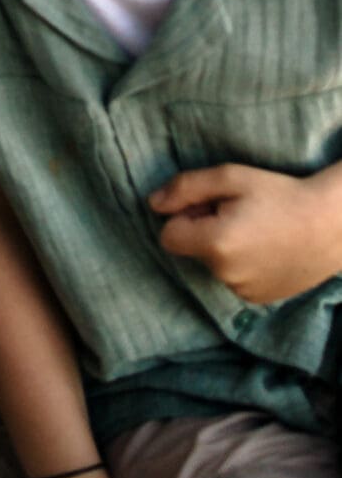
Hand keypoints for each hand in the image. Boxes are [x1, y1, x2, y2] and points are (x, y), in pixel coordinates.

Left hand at [150, 162, 341, 302]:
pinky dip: (240, 265)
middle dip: (204, 230)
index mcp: (215, 244)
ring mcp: (242, 292)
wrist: (329, 226)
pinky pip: (232, 279)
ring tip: (256, 230)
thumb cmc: (279, 194)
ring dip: (222, 248)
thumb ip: (185, 188)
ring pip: (212, 265)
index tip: (208, 205)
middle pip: (192, 249)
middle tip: (238, 213)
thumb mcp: (230, 177)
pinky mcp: (257, 301)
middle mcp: (225, 275)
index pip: (168, 236)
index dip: (183, 216)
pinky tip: (265, 249)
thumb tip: (152, 204)